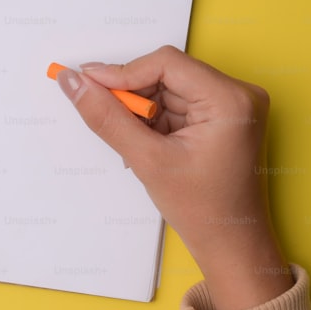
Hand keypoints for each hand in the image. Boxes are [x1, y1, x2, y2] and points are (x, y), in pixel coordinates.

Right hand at [54, 45, 292, 309]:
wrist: (232, 246)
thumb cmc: (203, 210)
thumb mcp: (148, 160)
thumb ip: (107, 117)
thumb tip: (72, 82)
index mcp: (230, 99)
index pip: (166, 63)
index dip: (123, 71)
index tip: (86, 82)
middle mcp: (237, 93)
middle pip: (166, 73)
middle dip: (131, 94)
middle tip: (100, 111)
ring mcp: (231, 104)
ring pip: (168, 87)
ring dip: (141, 108)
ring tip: (132, 140)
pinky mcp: (222, 116)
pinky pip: (177, 102)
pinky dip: (153, 118)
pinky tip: (146, 142)